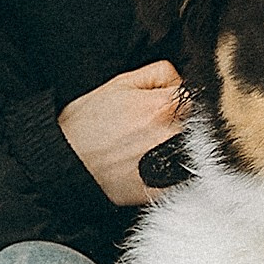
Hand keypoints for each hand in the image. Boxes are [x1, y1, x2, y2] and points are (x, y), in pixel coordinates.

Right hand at [59, 62, 188, 205]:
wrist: (67, 164)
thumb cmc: (86, 125)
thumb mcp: (119, 83)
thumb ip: (157, 74)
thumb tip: (179, 79)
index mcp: (163, 106)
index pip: (193, 94)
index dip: (178, 96)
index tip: (165, 103)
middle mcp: (172, 134)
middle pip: (196, 121)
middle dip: (180, 120)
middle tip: (153, 126)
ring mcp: (171, 164)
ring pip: (194, 148)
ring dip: (181, 144)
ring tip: (151, 146)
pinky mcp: (166, 189)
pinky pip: (186, 176)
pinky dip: (176, 171)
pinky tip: (153, 166)